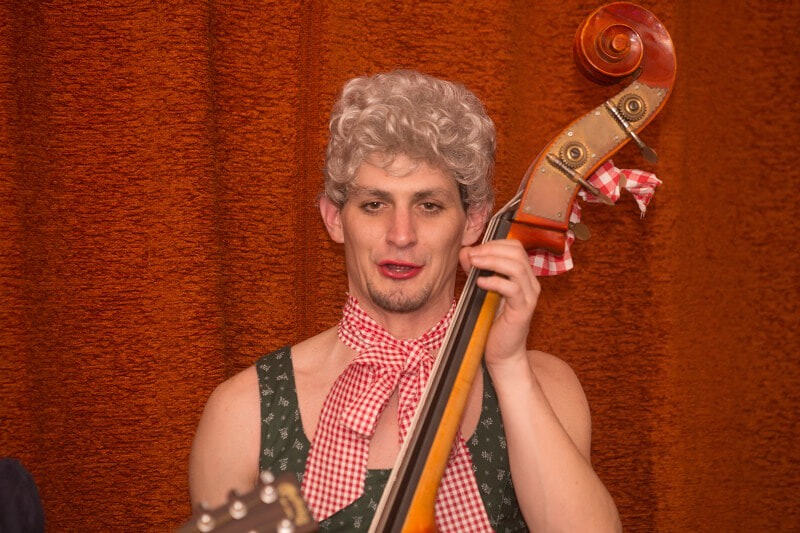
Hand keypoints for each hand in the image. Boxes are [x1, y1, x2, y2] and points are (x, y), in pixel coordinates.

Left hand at [459, 239, 540, 366]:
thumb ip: (475, 270)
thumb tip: (466, 252)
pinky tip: (479, 283)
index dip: (494, 244)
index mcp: (523, 276)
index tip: (474, 249)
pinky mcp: (523, 310)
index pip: (515, 247)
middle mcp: (530, 283)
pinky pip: (512, 289)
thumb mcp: (481, 290)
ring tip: (474, 264)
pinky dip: (494, 282)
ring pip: (517, 267)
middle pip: (518, 253)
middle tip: (472, 255)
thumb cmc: (492, 323)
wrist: (502, 353)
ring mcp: (529, 296)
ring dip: (492, 261)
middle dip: (492, 249)